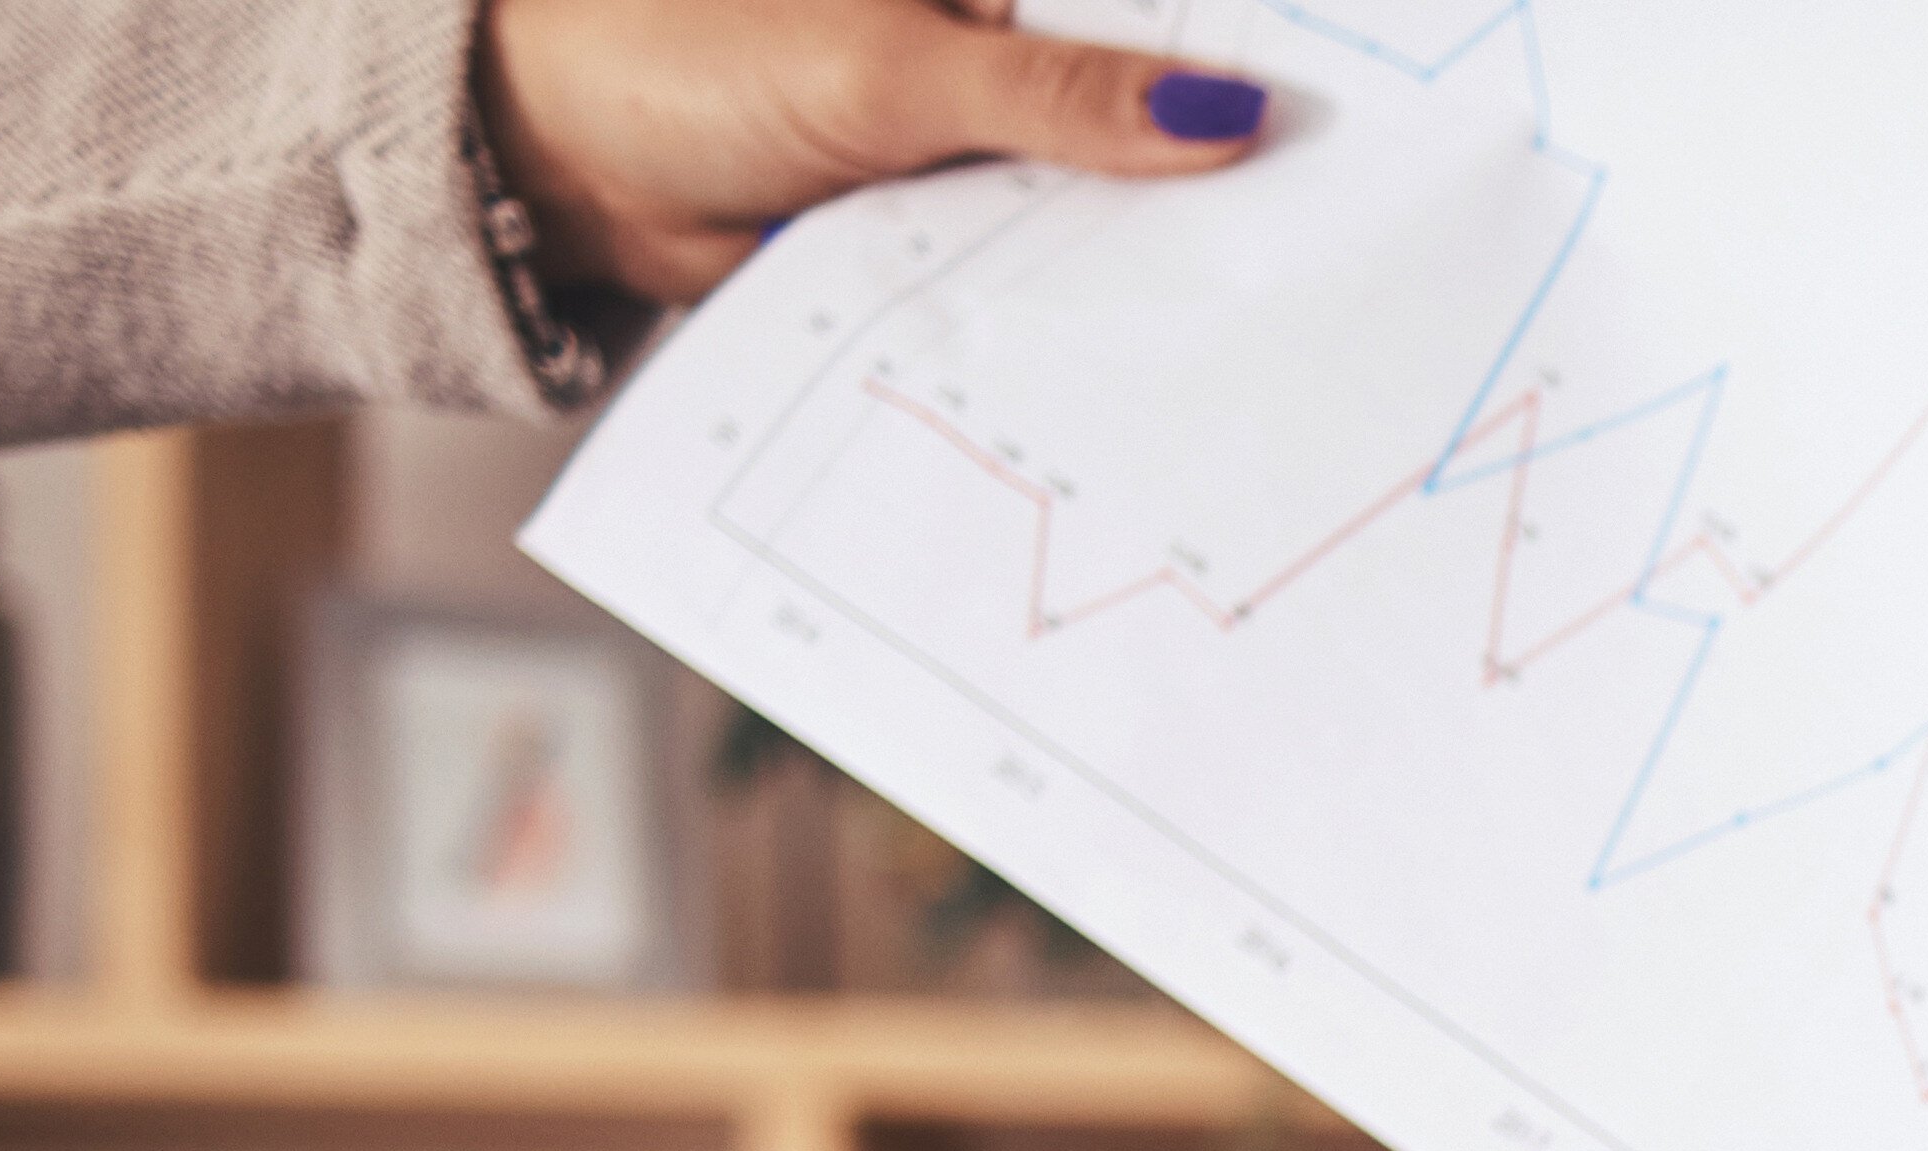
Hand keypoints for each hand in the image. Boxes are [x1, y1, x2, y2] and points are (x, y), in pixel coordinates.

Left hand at [481, 0, 1275, 310]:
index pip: (1152, 8)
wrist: (573, 165)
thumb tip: (1223, 114)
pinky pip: (1045, 264)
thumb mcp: (897, 67)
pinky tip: (1158, 339)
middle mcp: (999, 40)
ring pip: (1105, 190)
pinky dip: (1088, 302)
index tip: (1355, 97)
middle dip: (1225, 162)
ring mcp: (981, 133)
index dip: (1246, 42)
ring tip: (1266, 302)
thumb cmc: (698, 60)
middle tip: (1338, 223)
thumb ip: (1060, 97)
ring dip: (1161, 246)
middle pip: (1147, 99)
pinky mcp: (953, 221)